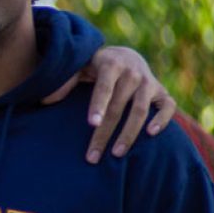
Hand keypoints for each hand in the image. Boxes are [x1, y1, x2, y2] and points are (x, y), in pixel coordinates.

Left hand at [42, 46, 175, 163]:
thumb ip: (64, 82)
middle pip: (119, 106)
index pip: (104, 87)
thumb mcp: (78, 68)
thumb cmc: (94, 68)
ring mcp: (149, 82)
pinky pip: (168, 107)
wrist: (126, 56)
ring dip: (130, 134)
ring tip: (117, 154)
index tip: (91, 124)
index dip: (98, 105)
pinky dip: (163, 119)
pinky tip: (152, 135)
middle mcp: (132, 72)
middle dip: (106, 133)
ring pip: (142, 110)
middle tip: (93, 156)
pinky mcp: (163, 92)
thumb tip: (44, 101)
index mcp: (110, 64)